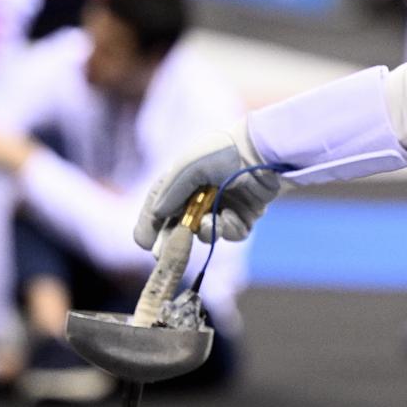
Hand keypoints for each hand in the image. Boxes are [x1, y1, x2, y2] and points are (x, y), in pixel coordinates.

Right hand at [135, 124, 280, 249]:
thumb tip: (158, 214)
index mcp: (182, 182)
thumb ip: (170, 193)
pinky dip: (229, 228)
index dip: (150, 226)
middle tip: (163, 254)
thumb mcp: (187, 168)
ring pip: (206, 234)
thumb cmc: (221, 153)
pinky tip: (231, 215)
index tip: (144, 243)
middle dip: (171, 241)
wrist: (262, 152)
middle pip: (180, 228)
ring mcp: (224, 207)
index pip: (159, 208)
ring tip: (208, 222)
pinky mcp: (246, 215)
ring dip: (204, 232)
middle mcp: (201, 197)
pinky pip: (233, 233)